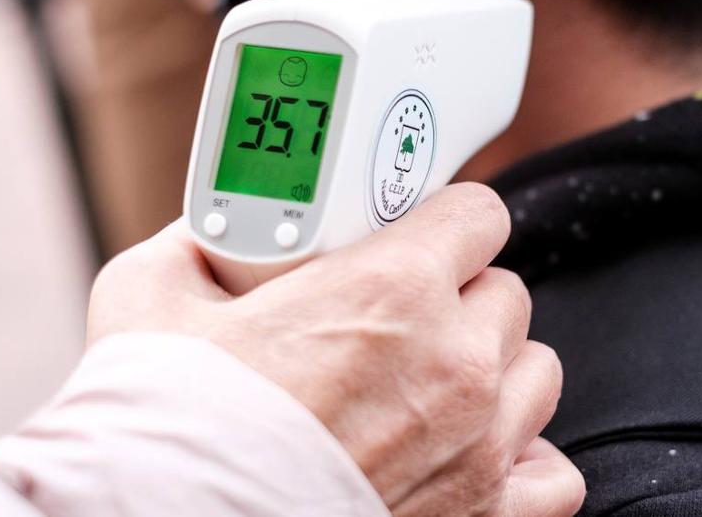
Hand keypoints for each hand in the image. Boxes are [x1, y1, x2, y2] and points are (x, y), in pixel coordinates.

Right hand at [88, 183, 584, 515]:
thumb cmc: (167, 428)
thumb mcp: (149, 299)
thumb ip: (194, 247)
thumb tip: (203, 234)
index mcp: (394, 288)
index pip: (479, 214)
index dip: (446, 221)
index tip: (418, 237)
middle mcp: (456, 362)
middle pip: (505, 293)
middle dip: (459, 299)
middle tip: (399, 321)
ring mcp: (479, 444)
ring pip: (534, 371)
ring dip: (493, 370)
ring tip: (432, 385)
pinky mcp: (485, 515)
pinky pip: (552, 473)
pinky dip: (520, 458)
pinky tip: (471, 451)